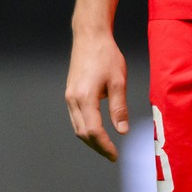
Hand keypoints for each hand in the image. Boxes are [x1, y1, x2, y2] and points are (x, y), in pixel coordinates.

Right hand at [65, 30, 129, 160]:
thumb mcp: (118, 81)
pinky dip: (85, 128)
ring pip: (77, 127)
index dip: (104, 146)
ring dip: (90, 139)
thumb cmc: (105, 55)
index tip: (115, 155)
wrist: (90, 36)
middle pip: (82, 133)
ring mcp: (69, 96)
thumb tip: (122, 131)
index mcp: (85, 98)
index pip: (93, 131)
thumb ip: (119, 108)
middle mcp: (73, 99)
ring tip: (106, 146)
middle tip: (112, 154)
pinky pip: (76, 118)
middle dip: (97, 146)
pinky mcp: (70, 92)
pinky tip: (97, 129)